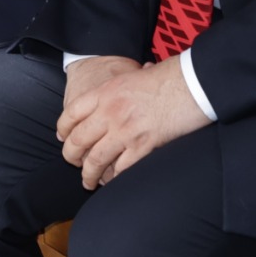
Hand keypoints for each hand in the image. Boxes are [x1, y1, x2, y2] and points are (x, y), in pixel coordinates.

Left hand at [56, 57, 209, 188]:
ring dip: (89, 175)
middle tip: (74, 164)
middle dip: (72, 156)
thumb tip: (124, 88)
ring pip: (95, 159)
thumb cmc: (170, 76)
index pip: (72, 113)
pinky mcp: (143, 146)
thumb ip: (122, 86)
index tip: (63, 138)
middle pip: (78, 139)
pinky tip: (114, 181)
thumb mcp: (136, 74)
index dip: (63, 128)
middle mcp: (110, 111)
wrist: (192, 83)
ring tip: (88, 182)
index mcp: (105, 92)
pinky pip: (121, 169)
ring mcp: (125, 130)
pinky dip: (115, 178)